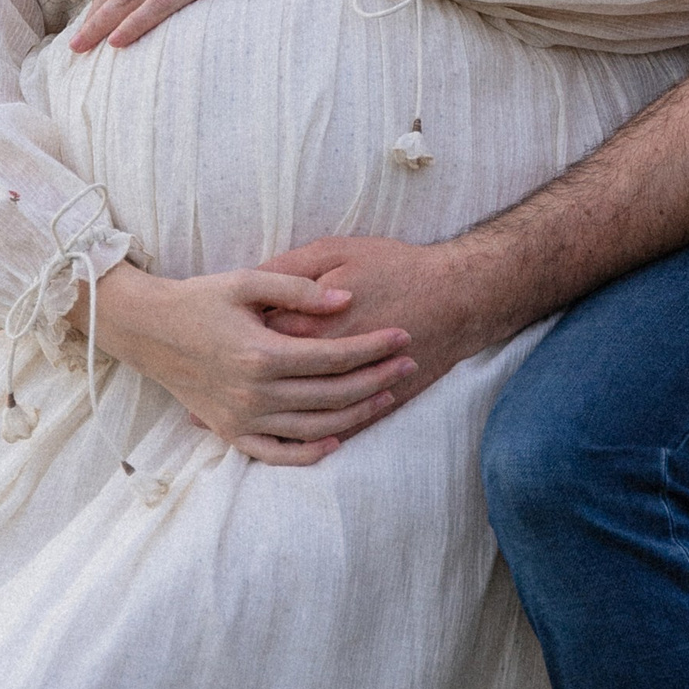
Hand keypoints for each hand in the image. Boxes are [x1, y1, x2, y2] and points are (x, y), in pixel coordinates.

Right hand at [86, 259, 413, 465]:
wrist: (147, 329)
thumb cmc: (198, 299)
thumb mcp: (246, 281)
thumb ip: (297, 290)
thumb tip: (346, 300)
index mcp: (261, 354)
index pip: (335, 356)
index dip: (374, 347)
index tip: (402, 336)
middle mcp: (254, 393)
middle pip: (333, 393)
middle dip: (378, 379)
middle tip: (409, 364)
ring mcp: (242, 419)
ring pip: (316, 427)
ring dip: (357, 413)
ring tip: (387, 395)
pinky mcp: (230, 432)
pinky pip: (278, 453)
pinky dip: (311, 453)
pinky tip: (339, 439)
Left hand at [254, 235, 501, 429]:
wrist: (457, 296)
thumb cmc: (395, 267)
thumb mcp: (334, 252)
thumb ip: (288, 271)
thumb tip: (249, 285)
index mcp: (306, 331)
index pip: (254, 345)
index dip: (239, 339)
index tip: (230, 330)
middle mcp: (324, 371)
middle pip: (271, 385)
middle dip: (249, 378)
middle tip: (236, 366)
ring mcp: (351, 394)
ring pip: (299, 418)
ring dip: (271, 411)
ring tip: (247, 399)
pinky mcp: (376, 408)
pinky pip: (336, 433)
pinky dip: (309, 437)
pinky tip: (291, 424)